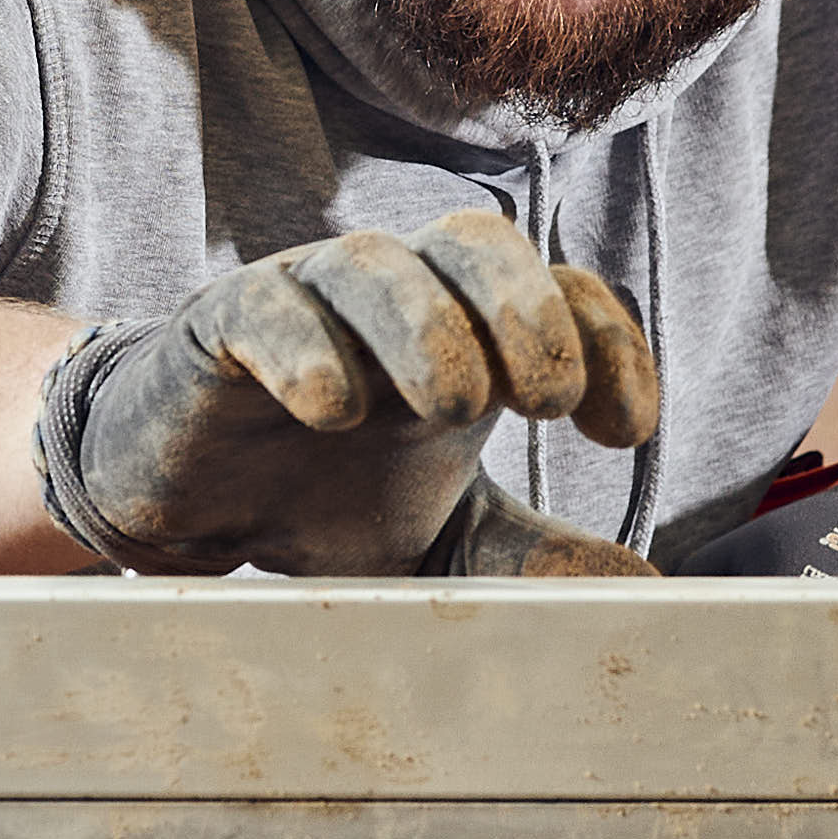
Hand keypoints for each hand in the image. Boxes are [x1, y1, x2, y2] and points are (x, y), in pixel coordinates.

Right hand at [36, 210, 657, 574]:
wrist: (189, 517)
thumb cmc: (325, 506)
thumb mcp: (444, 542)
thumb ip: (533, 558)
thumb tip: (648, 596)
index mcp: (467, 335)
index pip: (560, 289)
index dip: (607, 343)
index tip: (625, 435)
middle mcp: (395, 300)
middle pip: (475, 241)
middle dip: (526, 311)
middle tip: (545, 402)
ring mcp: (304, 300)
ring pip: (373, 261)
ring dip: (427, 328)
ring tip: (455, 408)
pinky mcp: (217, 326)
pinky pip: (265, 305)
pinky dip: (306, 350)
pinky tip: (334, 413)